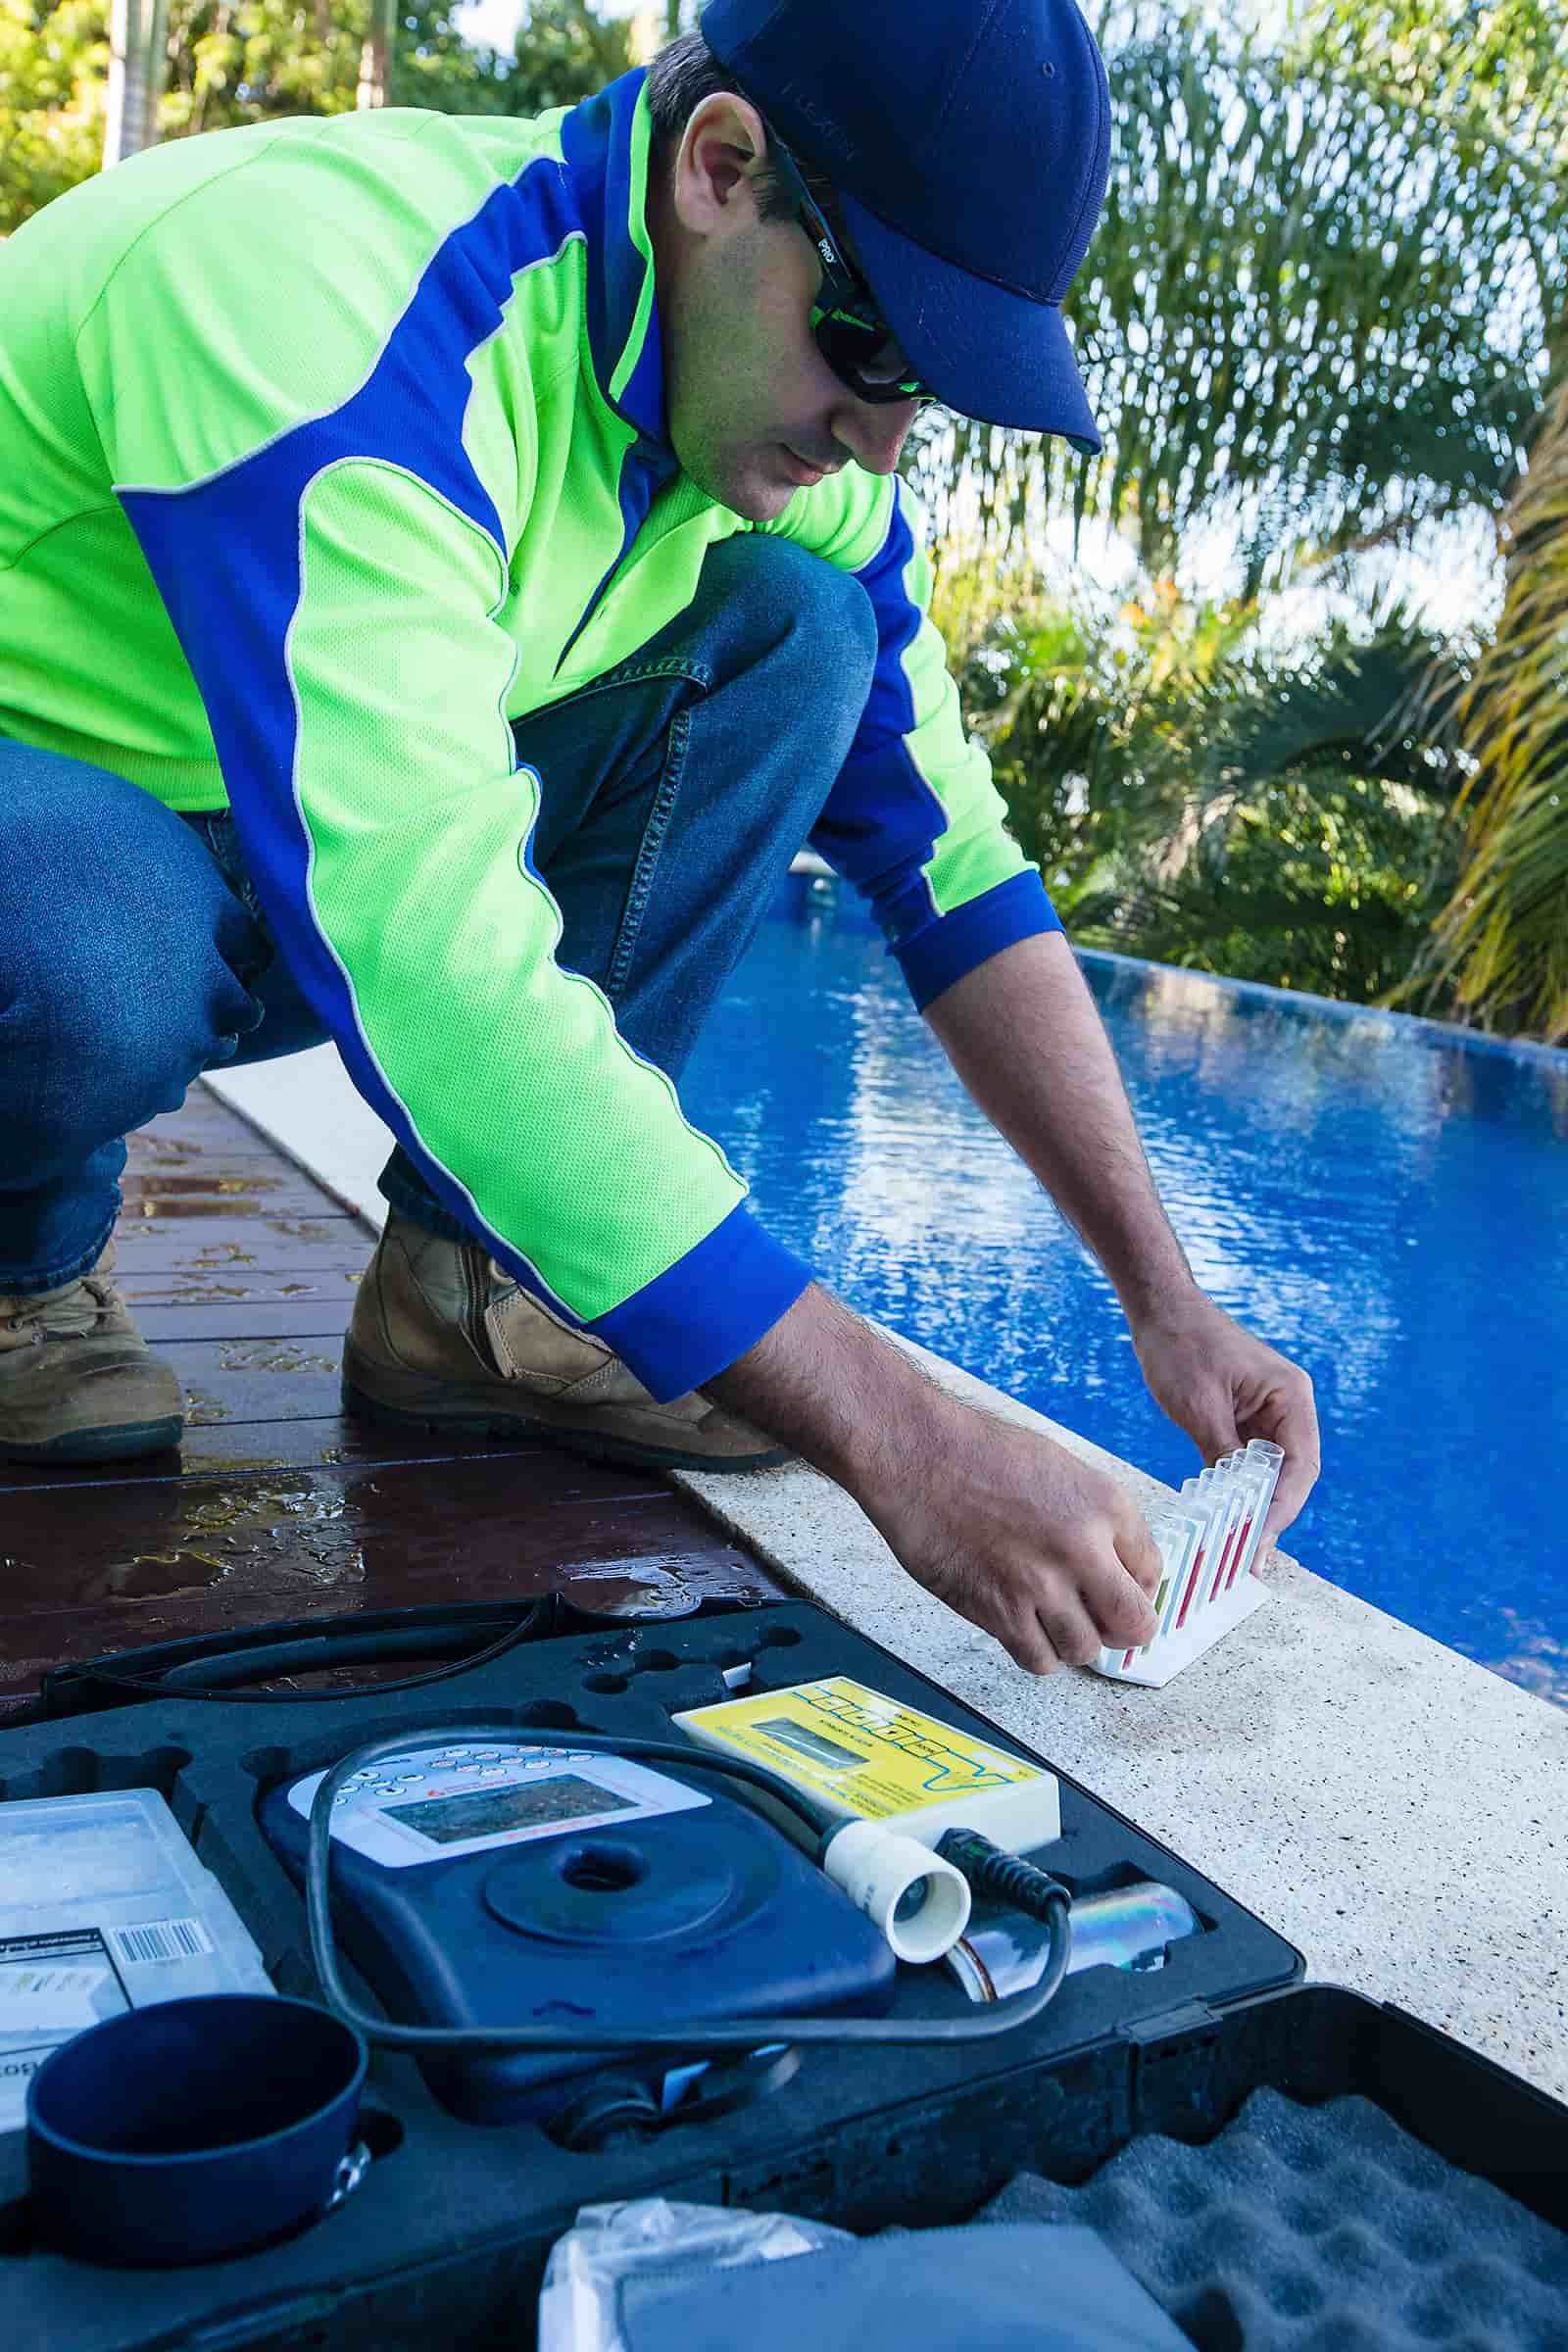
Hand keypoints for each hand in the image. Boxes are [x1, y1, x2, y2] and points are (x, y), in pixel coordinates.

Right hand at [859, 1391, 1162, 1676]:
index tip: (1118, 1592)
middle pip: (1133, 1626)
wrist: (918, 1456)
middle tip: (1100, 1620)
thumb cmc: (979, 1453)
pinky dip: (1036, 1651)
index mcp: (1106, 1505)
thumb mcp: (1061, 1469)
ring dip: (1073, 1641)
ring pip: (1086, 1651)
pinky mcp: (999, 1611)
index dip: (1136, 1589)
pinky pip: (1039, 1660)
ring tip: (1051, 1617)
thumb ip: (1095, 1520)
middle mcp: (1083, 1549)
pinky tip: (1023, 1626)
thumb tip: (1112, 1567)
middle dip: (1121, 1629)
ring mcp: (1041, 1585)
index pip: (1152, 1573)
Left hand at [1129, 1288, 1319, 1545]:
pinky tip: (1227, 1517)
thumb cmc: (1181, 1346)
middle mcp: (1289, 1406)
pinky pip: (1251, 1460)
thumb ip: (1224, 1455)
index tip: (1260, 1541)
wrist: (1160, 1309)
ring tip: (1240, 1548)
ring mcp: (1269, 1411)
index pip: (1300, 1466)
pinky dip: (1241, 1488)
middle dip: (1273, 1515)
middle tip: (1250, 1556)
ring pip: (1273, 1471)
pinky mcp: (1247, 1416)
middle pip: (1292, 1474)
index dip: (1282, 1508)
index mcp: (1291, 1397)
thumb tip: (1238, 1504)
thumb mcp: (1200, 1407)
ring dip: (1257, 1506)